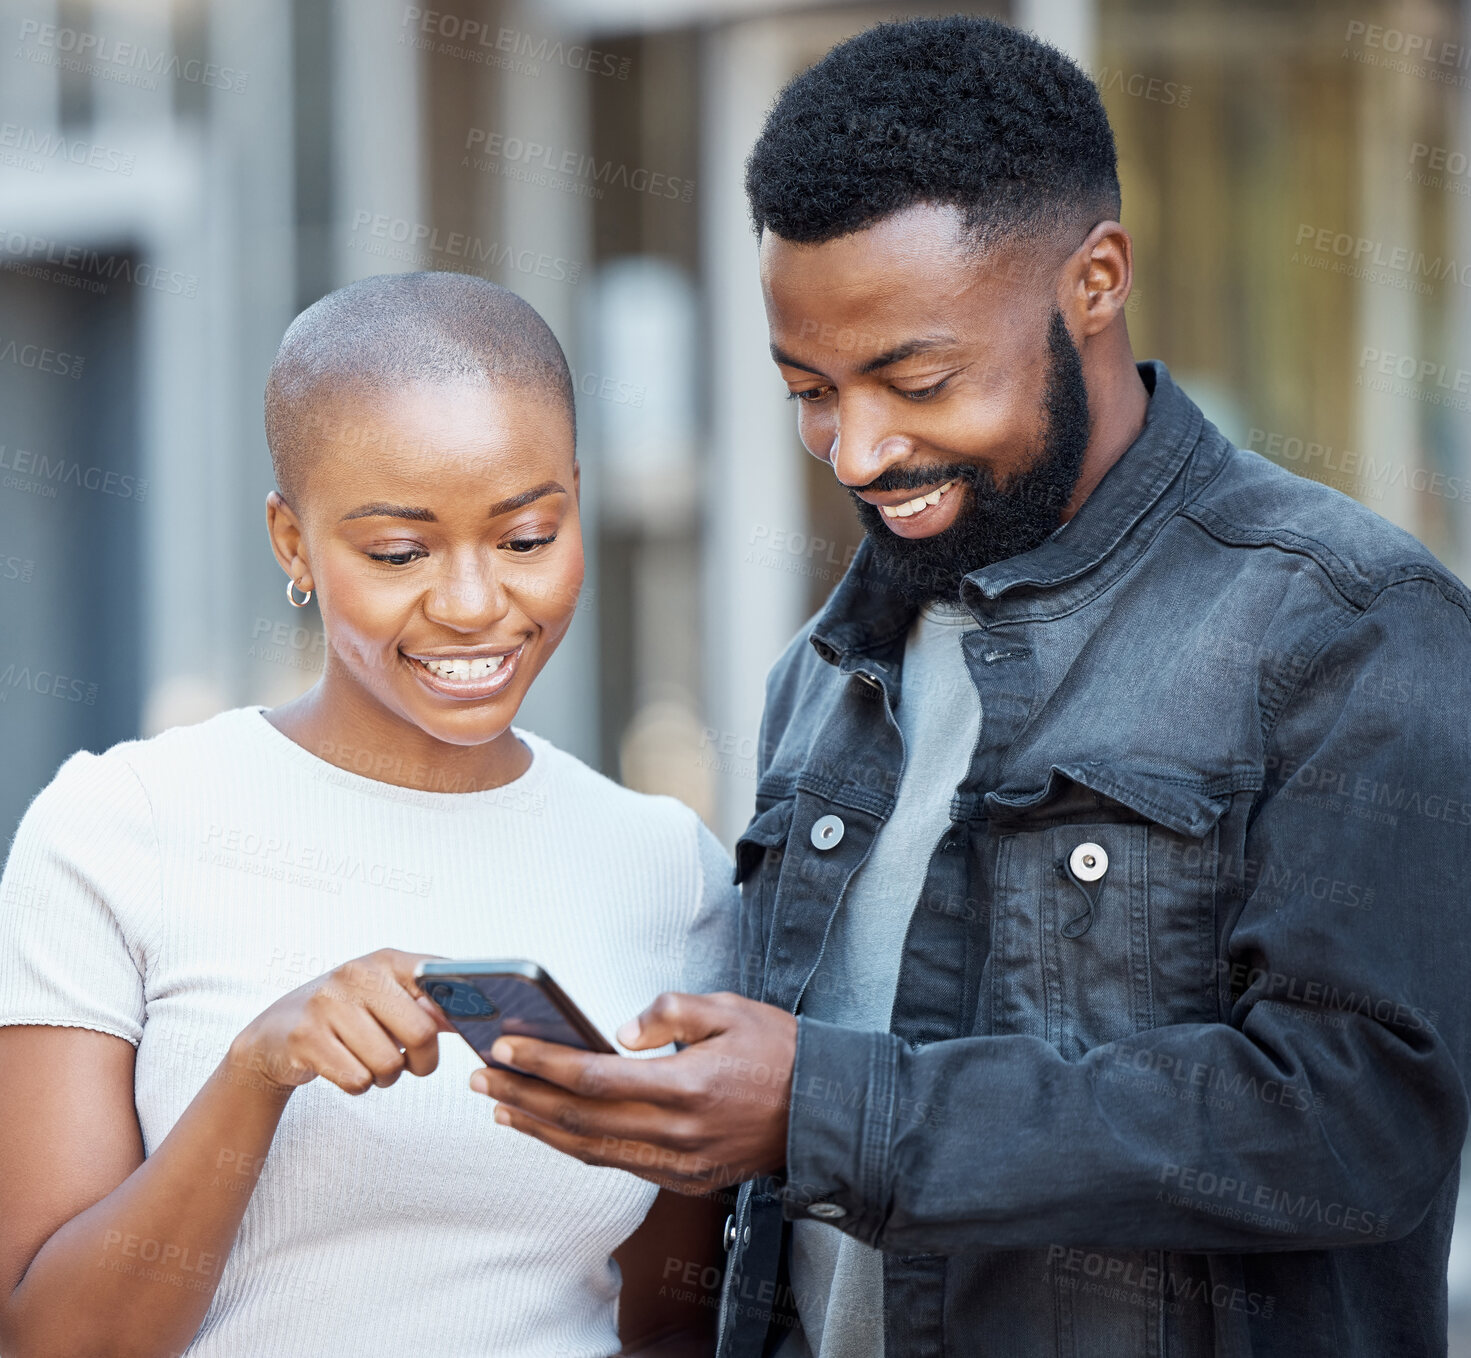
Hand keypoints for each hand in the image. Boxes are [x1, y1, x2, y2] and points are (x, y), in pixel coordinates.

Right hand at [227, 949, 455, 1095]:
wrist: (273, 1034)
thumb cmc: (345, 1016)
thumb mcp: (386, 998)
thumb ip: (431, 1003)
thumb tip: (473, 1014)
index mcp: (387, 960)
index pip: (441, 979)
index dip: (461, 1009)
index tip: (469, 1028)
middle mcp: (358, 973)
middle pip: (421, 1032)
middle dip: (422, 1062)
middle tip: (407, 1064)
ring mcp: (328, 1003)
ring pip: (389, 1064)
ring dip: (386, 1078)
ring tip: (369, 1063)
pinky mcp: (305, 1037)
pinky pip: (358, 1081)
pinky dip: (359, 1086)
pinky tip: (344, 1068)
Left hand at [470, 991, 796, 1192]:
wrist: (824, 1111)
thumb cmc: (779, 1052)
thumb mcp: (729, 1009)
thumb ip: (670, 1012)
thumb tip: (620, 1031)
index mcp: (686, 1087)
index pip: (593, 1078)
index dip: (543, 1062)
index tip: (506, 1045)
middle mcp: (677, 1133)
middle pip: (580, 1120)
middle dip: (523, 1096)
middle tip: (482, 1075)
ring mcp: (679, 1163)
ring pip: (591, 1150)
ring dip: (539, 1128)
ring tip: (502, 1105)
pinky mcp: (683, 1178)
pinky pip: (617, 1163)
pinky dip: (576, 1146)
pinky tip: (553, 1129)